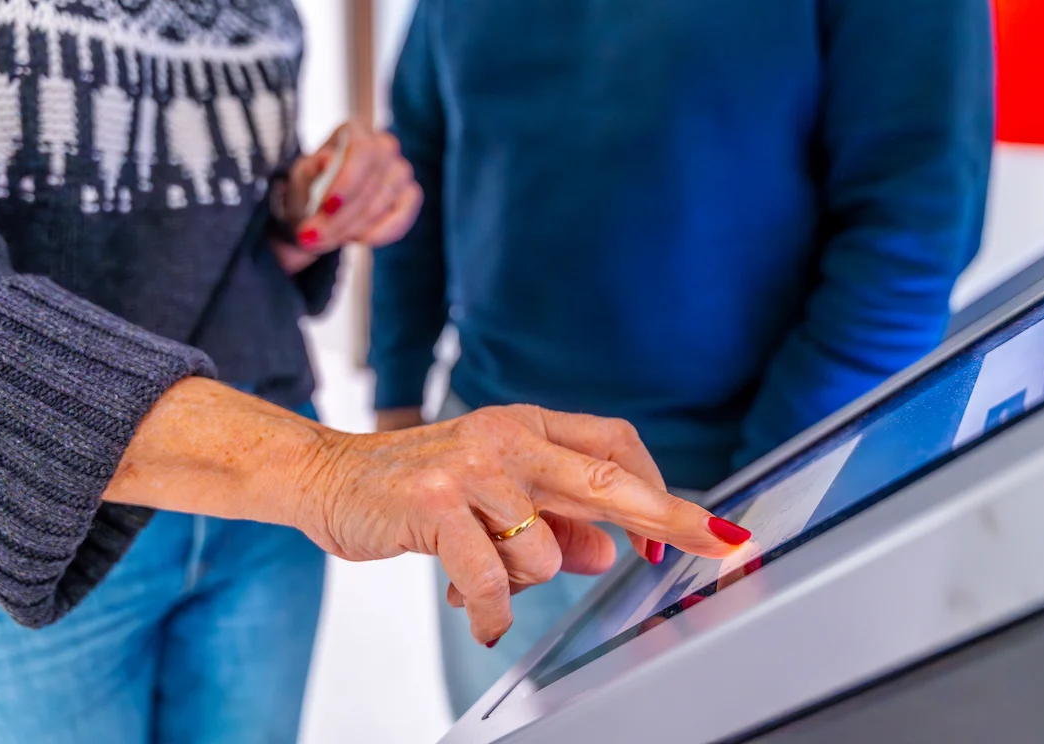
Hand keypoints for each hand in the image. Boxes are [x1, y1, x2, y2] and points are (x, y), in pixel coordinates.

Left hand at [274, 120, 422, 270]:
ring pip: (384, 202)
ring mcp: (400, 171)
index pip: (363, 150)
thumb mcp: (299, 178)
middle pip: (373, 181)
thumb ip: (310, 169)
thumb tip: (327, 159)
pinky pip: (402, 217)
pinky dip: (380, 233)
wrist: (319, 212)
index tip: (327, 208)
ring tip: (326, 239)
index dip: (348, 181)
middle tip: (313, 236)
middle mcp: (383, 146)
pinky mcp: (410, 196)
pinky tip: (359, 240)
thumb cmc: (310, 189)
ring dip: (354, 227)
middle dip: (343, 215)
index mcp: (354, 132)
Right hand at [303, 405, 748, 644]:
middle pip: (605, 478)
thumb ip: (553, 519)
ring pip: (543, 552)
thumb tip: (609, 550)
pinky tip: (478, 615)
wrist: (328, 476)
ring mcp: (471, 468)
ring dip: (521, 582)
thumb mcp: (492, 494)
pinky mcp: (436, 505)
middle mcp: (505, 437)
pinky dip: (492, 611)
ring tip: (480, 573)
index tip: (690, 525)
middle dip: (666, 515)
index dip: (655, 487)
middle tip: (715, 541)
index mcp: (525, 427)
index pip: (611, 445)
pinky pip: (492, 581)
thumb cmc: (414, 487)